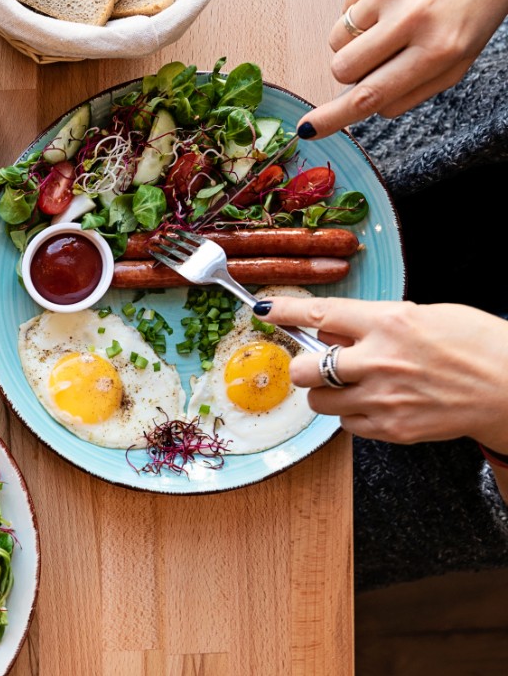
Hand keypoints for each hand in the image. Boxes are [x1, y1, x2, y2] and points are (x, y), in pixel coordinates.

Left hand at [255, 297, 507, 451]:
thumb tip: (331, 329)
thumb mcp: (423, 315)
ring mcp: (384, 398)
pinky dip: (351, 415)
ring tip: (354, 386)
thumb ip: (372, 322)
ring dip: (325, 393)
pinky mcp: (392, 429)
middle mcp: (380, 361)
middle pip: (306, 368)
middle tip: (317, 363)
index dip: (285, 311)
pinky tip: (374, 403)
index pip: (319, 313)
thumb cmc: (476, 345)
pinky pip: (346, 425)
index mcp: (390, 323)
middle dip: (305, 365)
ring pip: (318, 401)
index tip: (264, 310)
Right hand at [298, 0, 507, 136]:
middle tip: (377, 56)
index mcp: (439, 49)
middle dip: (351, 70)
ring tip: (390, 22)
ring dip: (356, 39)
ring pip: (338, 39)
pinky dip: (362, 11)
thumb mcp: (458, 60)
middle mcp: (414, 17)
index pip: (371, 93)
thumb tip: (360, 107)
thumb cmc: (475, 8)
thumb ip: (410, 90)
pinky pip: (345, 7)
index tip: (307, 128)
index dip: (333, 116)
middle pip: (343, 67)